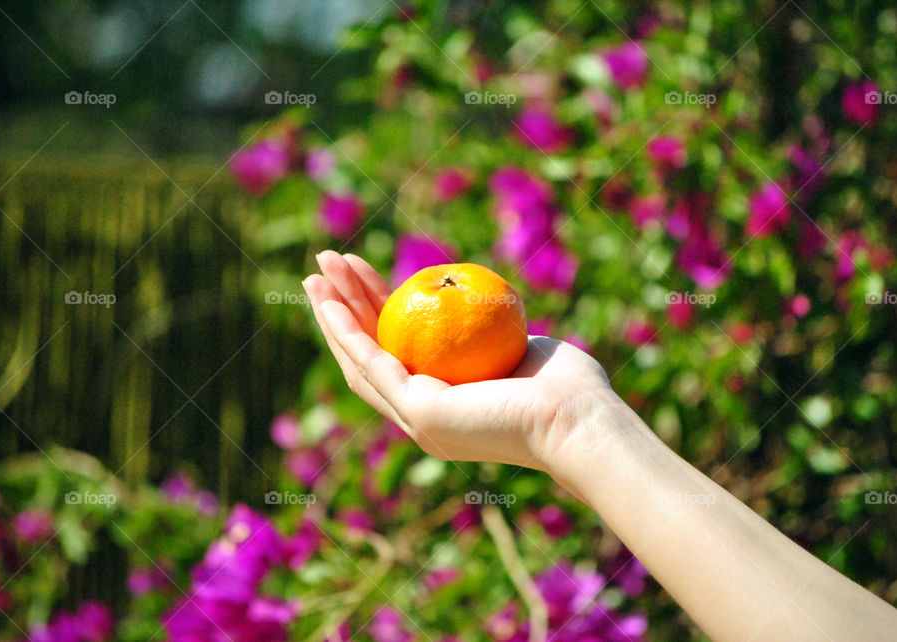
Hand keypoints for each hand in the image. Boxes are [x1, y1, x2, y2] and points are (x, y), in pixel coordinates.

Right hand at [302, 251, 617, 470]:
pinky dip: (347, 331)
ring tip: (315, 273)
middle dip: (343, 309)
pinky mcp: (420, 413)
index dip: (373, 314)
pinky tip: (329, 301)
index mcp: (444, 404)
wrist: (580, 417)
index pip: (398, 352)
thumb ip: (491, 328)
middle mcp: (422, 415)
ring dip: (333, 314)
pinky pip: (374, 362)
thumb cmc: (566, 385)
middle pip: (369, 355)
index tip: (360, 275)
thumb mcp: (520, 344)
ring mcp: (417, 419)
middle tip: (324, 268)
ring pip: (360, 358)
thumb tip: (478, 296)